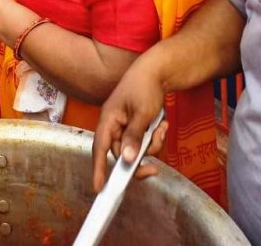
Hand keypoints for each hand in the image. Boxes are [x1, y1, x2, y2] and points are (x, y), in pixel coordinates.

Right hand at [91, 59, 168, 192]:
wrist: (155, 72)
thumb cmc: (143, 87)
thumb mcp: (141, 113)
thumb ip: (133, 137)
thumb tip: (125, 159)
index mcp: (108, 120)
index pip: (99, 148)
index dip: (98, 168)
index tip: (98, 188)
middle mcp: (113, 125)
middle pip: (122, 154)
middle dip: (141, 157)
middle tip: (155, 168)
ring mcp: (124, 126)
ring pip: (135, 149)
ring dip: (152, 144)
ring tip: (162, 128)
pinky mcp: (135, 126)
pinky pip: (143, 141)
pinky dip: (154, 137)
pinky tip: (163, 124)